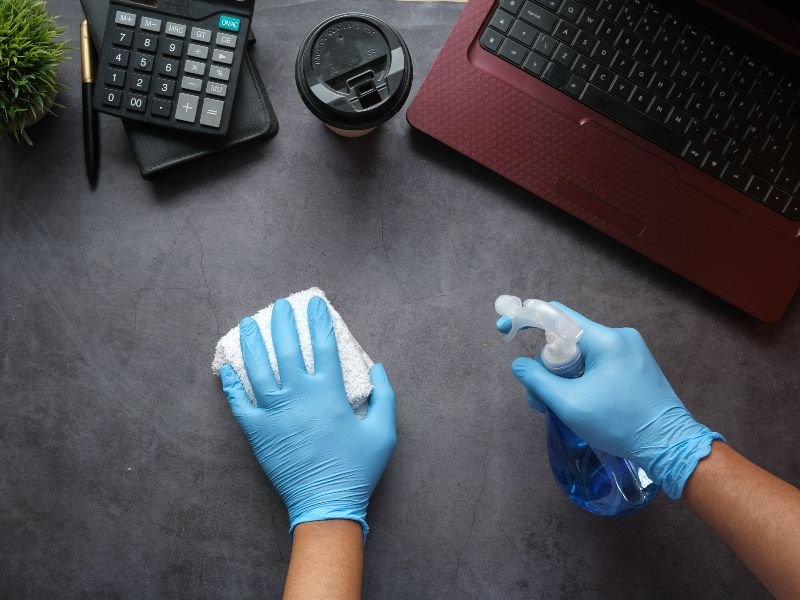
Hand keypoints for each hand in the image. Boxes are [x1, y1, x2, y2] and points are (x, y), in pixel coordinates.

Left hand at [220, 296, 396, 535]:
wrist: (326, 504)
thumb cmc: (357, 468)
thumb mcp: (383, 432)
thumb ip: (384, 396)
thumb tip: (378, 368)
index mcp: (329, 393)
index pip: (324, 345)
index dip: (319, 320)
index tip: (314, 303)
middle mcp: (299, 395)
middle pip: (287, 348)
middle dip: (283, 322)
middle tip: (279, 305)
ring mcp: (274, 413)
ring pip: (258, 368)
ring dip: (252, 343)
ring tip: (248, 324)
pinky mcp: (257, 432)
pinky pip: (239, 403)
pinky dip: (231, 384)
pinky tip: (227, 367)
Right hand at [498, 302, 723, 498]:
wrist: (669, 445)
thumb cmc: (619, 424)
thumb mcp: (570, 404)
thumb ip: (538, 380)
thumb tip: (518, 365)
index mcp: (605, 340)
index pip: (557, 315)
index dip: (525, 318)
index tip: (504, 328)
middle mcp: (619, 337)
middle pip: (567, 339)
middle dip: (547, 365)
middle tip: (539, 398)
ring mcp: (631, 350)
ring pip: (582, 353)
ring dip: (564, 376)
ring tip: (559, 407)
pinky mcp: (636, 365)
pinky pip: (598, 362)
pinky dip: (582, 378)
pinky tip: (579, 402)